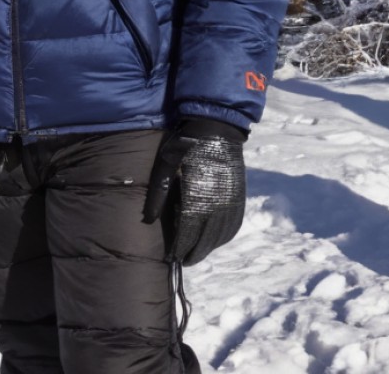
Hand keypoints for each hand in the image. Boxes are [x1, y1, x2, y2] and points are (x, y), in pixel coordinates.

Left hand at [142, 120, 245, 265]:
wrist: (218, 128)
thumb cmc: (186, 144)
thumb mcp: (166, 164)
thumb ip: (158, 192)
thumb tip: (148, 220)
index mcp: (198, 199)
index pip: (187, 234)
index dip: (179, 248)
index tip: (170, 258)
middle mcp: (218, 205)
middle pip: (205, 240)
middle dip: (193, 253)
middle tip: (182, 260)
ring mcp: (232, 203)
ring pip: (220, 236)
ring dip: (208, 248)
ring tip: (195, 253)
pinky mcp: (240, 198)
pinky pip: (233, 226)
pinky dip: (223, 237)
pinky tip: (214, 240)